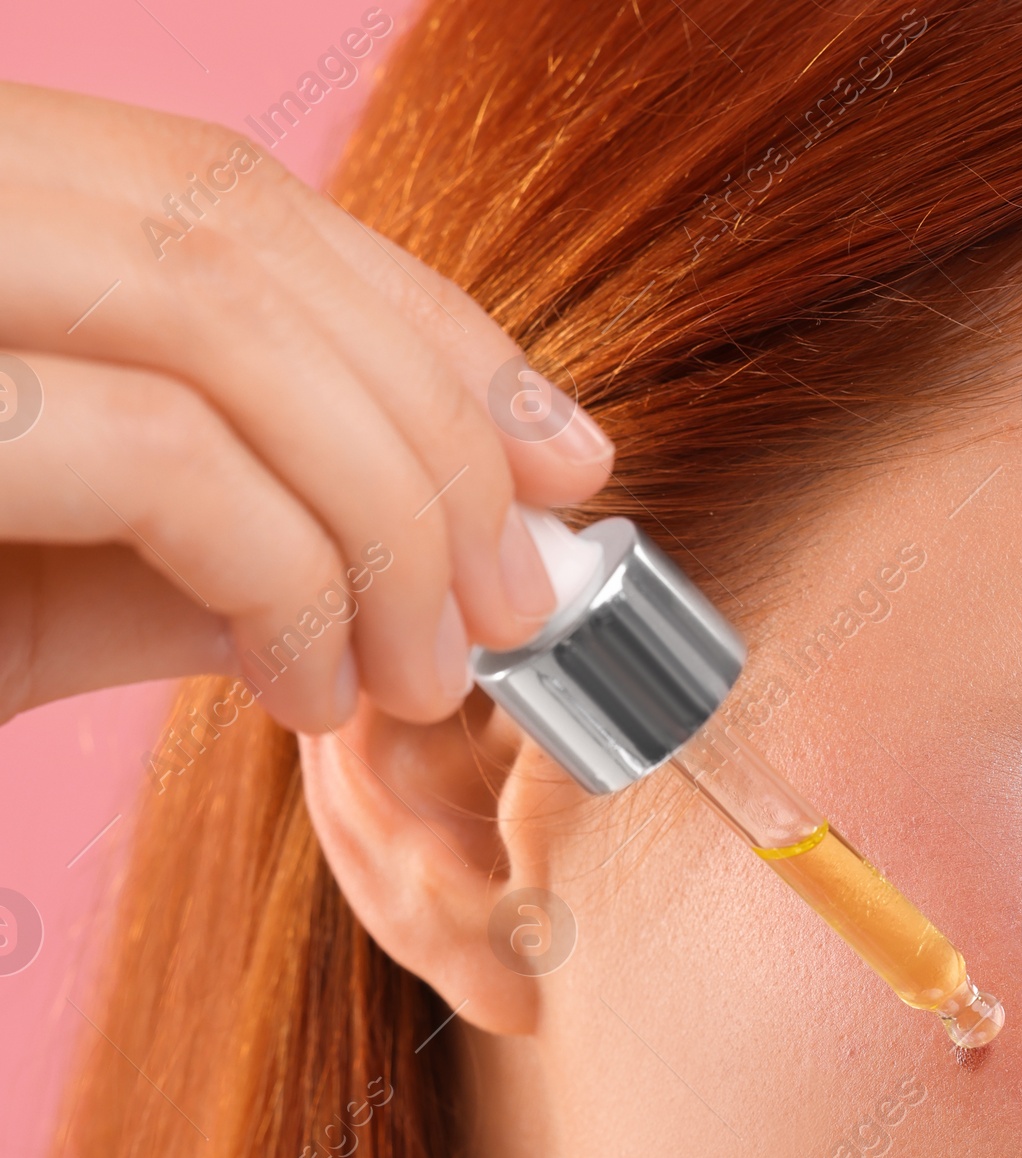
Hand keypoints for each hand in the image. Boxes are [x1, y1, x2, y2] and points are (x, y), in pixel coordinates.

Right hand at [0, 82, 613, 730]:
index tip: (559, 456)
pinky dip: (293, 587)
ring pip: (230, 329)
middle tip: (517, 602)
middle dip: (434, 431)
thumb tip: (396, 542)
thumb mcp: (40, 579)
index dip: (424, 324)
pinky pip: (174, 463)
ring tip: (423, 674)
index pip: (226, 193)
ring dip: (387, 523)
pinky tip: (310, 690)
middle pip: (243, 238)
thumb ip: (197, 531)